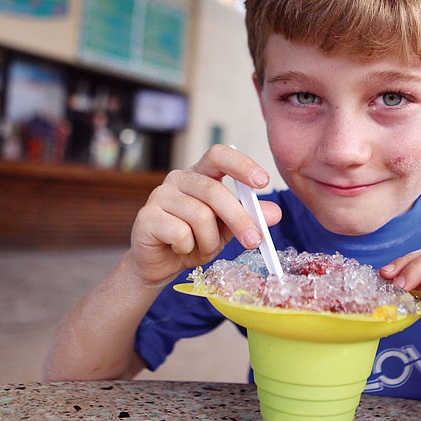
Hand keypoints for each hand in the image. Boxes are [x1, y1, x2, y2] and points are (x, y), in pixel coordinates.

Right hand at [128, 144, 281, 286]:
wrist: (161, 265)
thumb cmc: (195, 240)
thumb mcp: (228, 228)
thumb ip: (249, 217)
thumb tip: (275, 213)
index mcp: (200, 174)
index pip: (219, 155)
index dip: (241, 164)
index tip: (263, 182)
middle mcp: (179, 178)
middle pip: (215, 191)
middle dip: (239, 218)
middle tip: (255, 241)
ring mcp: (160, 195)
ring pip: (200, 216)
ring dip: (209, 240)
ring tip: (201, 247)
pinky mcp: (146, 217)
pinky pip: (180, 233)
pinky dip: (188, 247)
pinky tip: (180, 248)